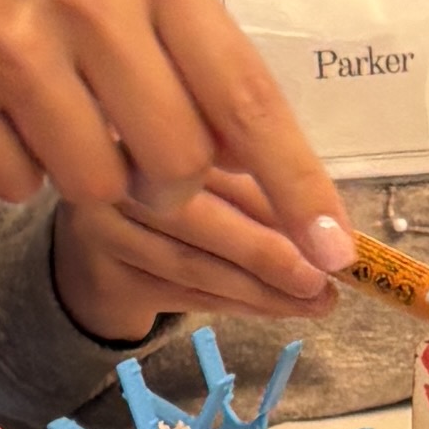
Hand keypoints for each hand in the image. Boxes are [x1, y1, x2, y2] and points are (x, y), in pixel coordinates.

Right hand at [0, 0, 353, 274]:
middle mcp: (87, 0)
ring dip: (80, 174)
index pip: (246, 97)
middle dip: (162, 183)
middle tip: (123, 146)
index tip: (336, 251)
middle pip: (175, 164)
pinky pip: (16, 189)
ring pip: (96, 188)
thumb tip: (256, 161)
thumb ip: (188, 50)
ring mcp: (11, 47)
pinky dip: (10, 169)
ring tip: (43, 107)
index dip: (298, 185)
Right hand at [50, 163, 345, 344]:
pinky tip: (276, 307)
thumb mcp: (212, 175)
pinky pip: (181, 292)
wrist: (96, 253)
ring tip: (315, 301)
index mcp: (152, 121)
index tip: (330, 228)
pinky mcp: (105, 274)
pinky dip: (235, 303)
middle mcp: (115, 168)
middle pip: (198, 215)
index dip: (279, 191)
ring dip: (260, 289)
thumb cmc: (174, 199)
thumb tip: (331, 229)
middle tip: (323, 278)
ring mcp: (103, 225)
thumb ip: (258, 187)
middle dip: (268, 252)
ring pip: (191, 264)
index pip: (219, 156)